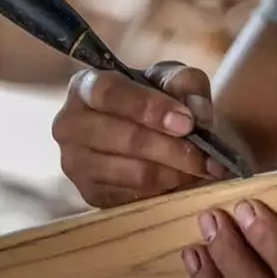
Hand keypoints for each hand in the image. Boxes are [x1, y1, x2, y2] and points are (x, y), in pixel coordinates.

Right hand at [53, 61, 233, 207]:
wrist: (141, 133)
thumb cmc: (153, 102)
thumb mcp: (171, 80)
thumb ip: (187, 84)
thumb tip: (198, 114)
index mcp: (85, 87)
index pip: (109, 93)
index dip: (149, 107)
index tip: (187, 123)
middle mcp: (69, 125)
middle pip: (125, 139)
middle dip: (173, 149)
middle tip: (207, 156)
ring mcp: (75, 163)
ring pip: (134, 173)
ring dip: (175, 173)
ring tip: (202, 168)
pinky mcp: (89, 193)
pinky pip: (134, 197)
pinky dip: (165, 191)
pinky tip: (184, 181)